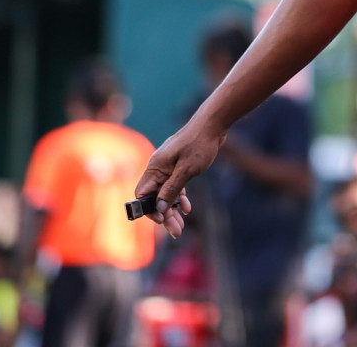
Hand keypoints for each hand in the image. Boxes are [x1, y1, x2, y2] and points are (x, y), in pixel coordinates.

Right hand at [133, 117, 224, 237]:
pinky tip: (186, 208)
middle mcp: (158, 168)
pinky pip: (174, 186)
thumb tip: (159, 207)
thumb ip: (171, 189)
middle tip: (176, 231)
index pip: (142, 194)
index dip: (149, 209)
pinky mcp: (179, 167)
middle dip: (164, 215)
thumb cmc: (200, 143)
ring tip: (180, 227)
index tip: (161, 220)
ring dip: (171, 210)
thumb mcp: (187, 170)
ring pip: (165, 193)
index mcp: (155, 167)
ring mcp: (168, 167)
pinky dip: (179, 198)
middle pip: (155, 197)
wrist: (214, 124)